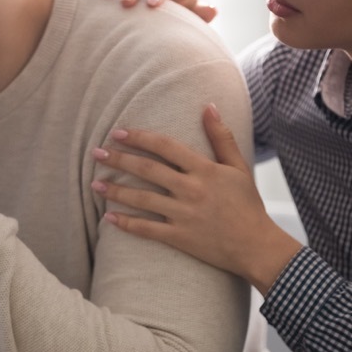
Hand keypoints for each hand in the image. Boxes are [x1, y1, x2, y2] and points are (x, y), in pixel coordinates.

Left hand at [90, 105, 300, 294]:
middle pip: (148, 170)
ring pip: (142, 199)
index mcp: (204, 170)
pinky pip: (148, 229)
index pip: (165, 147)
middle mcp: (191, 190)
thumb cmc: (248, 205)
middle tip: (96, 153)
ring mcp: (184, 215)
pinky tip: (108, 218)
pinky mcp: (180, 237)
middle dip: (119, 160)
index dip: (140, 138)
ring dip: (116, 191)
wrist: (256, 246)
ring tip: (95, 183)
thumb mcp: (238, 167)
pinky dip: (126, 224)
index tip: (118, 133)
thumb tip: (209, 106)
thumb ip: (221, 137)